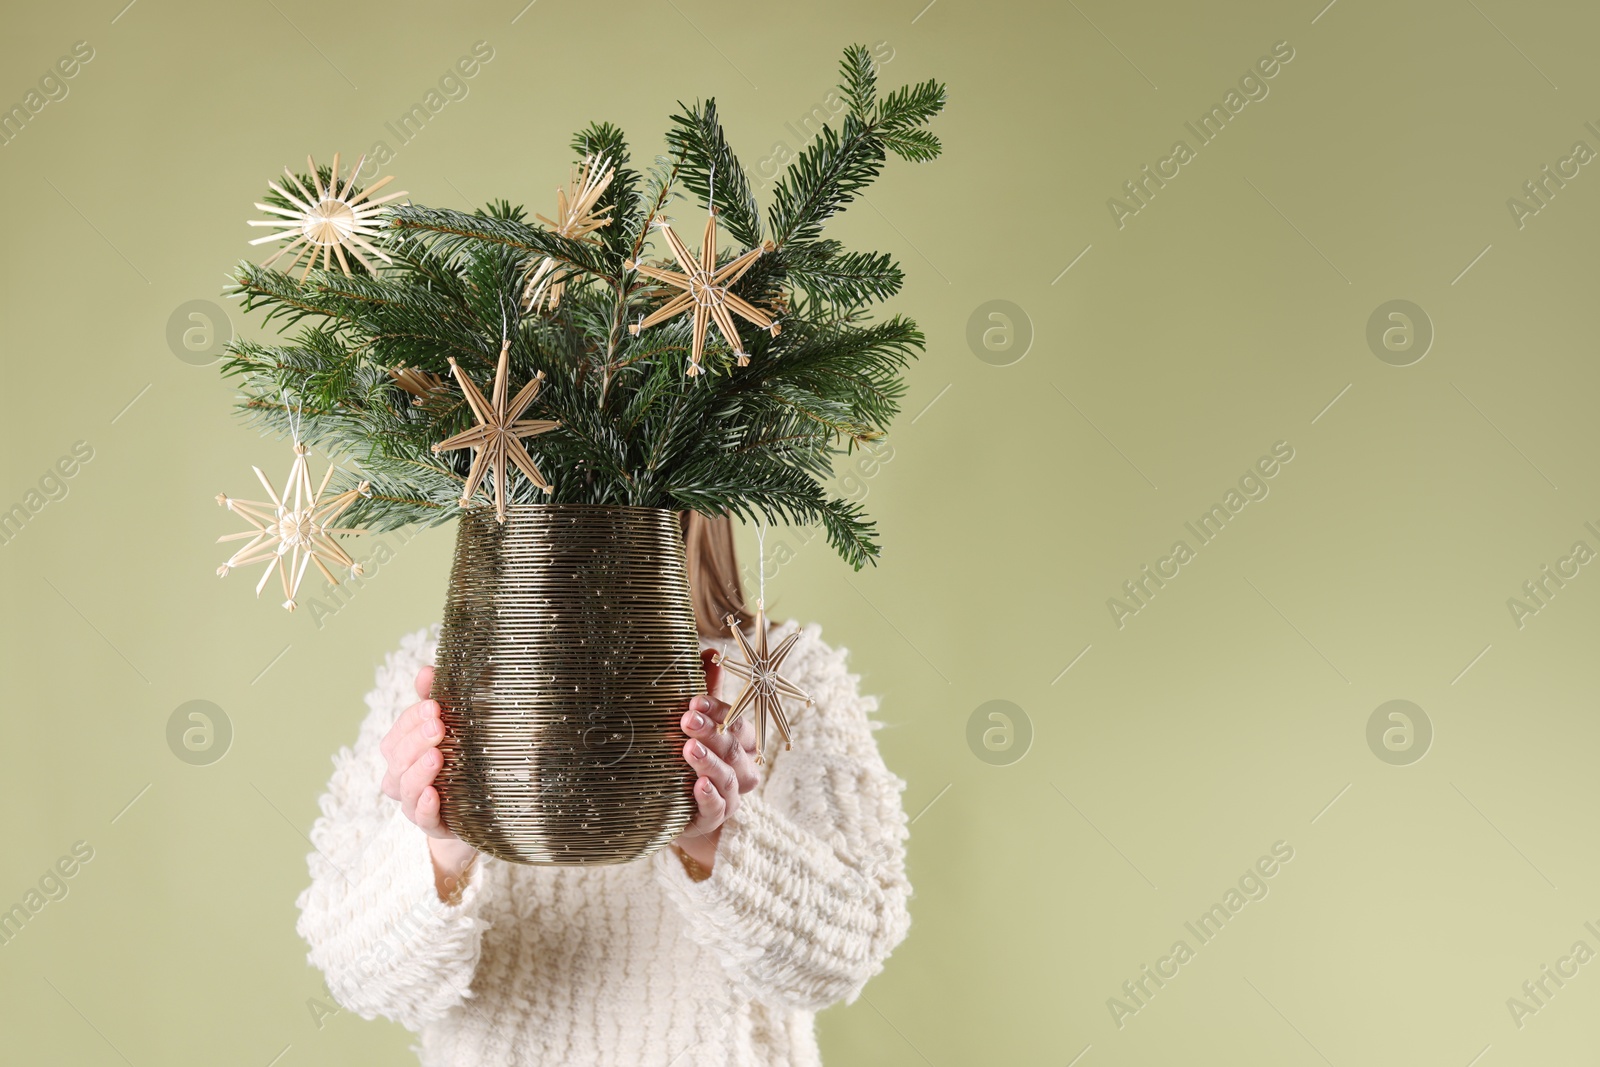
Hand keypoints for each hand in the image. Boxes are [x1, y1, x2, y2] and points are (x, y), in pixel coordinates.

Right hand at [380, 665, 476, 894]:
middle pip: (397, 758)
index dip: (412, 719)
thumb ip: (437, 700)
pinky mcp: (435, 826)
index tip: (435, 706)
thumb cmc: (463, 762)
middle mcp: (404, 778)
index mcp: (404, 752)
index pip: (398, 732)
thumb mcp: (453, 728)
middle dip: (416, 740)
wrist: (485, 811)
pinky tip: (434, 794)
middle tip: (439, 726)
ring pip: (403, 788)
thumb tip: (426, 670)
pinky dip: (424, 807)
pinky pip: (422, 819)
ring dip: (418, 771)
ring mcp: (416, 804)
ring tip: (437, 757)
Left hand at [672, 650, 761, 873]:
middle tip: (686, 719)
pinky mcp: (713, 818)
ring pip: (728, 777)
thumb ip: (705, 690)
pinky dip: (710, 796)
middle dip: (712, 732)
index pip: (738, 723)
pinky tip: (698, 785)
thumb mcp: (697, 723)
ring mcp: (730, 795)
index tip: (694, 700)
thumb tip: (710, 651)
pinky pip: (717, 807)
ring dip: (710, 762)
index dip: (719, 711)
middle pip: (733, 748)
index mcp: (741, 743)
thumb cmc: (690, 757)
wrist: (677, 809)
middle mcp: (742, 768)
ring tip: (689, 749)